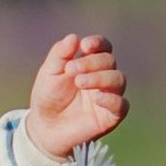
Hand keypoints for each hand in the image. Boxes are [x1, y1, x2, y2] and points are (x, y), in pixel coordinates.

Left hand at [27, 31, 127, 162]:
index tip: (85, 46)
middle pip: (109, 61)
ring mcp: (109, 96)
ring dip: (100, 77)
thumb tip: (74, 37)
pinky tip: (95, 97)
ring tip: (79, 82)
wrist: (44, 127)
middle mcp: (103, 78)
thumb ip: (60, 54)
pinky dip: (111, 99)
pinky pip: (121, 105)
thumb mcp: (49, 73)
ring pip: (118, 79)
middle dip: (91, 63)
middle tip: (71, 71)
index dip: (98, 43)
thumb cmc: (48, 97)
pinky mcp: (111, 116)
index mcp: (90, 63)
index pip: (103, 47)